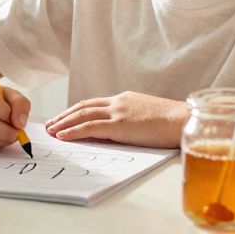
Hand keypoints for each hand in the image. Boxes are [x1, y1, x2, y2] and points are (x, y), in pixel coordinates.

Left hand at [45, 91, 187, 148]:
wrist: (185, 120)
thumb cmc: (172, 122)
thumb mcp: (147, 115)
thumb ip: (131, 119)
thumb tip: (119, 131)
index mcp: (124, 99)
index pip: (93, 103)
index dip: (76, 111)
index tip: (64, 118)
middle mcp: (118, 102)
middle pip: (83, 107)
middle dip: (64, 116)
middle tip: (50, 124)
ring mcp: (118, 112)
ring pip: (82, 115)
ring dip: (63, 123)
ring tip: (50, 131)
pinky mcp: (120, 125)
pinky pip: (90, 127)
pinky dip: (73, 131)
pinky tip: (62, 136)